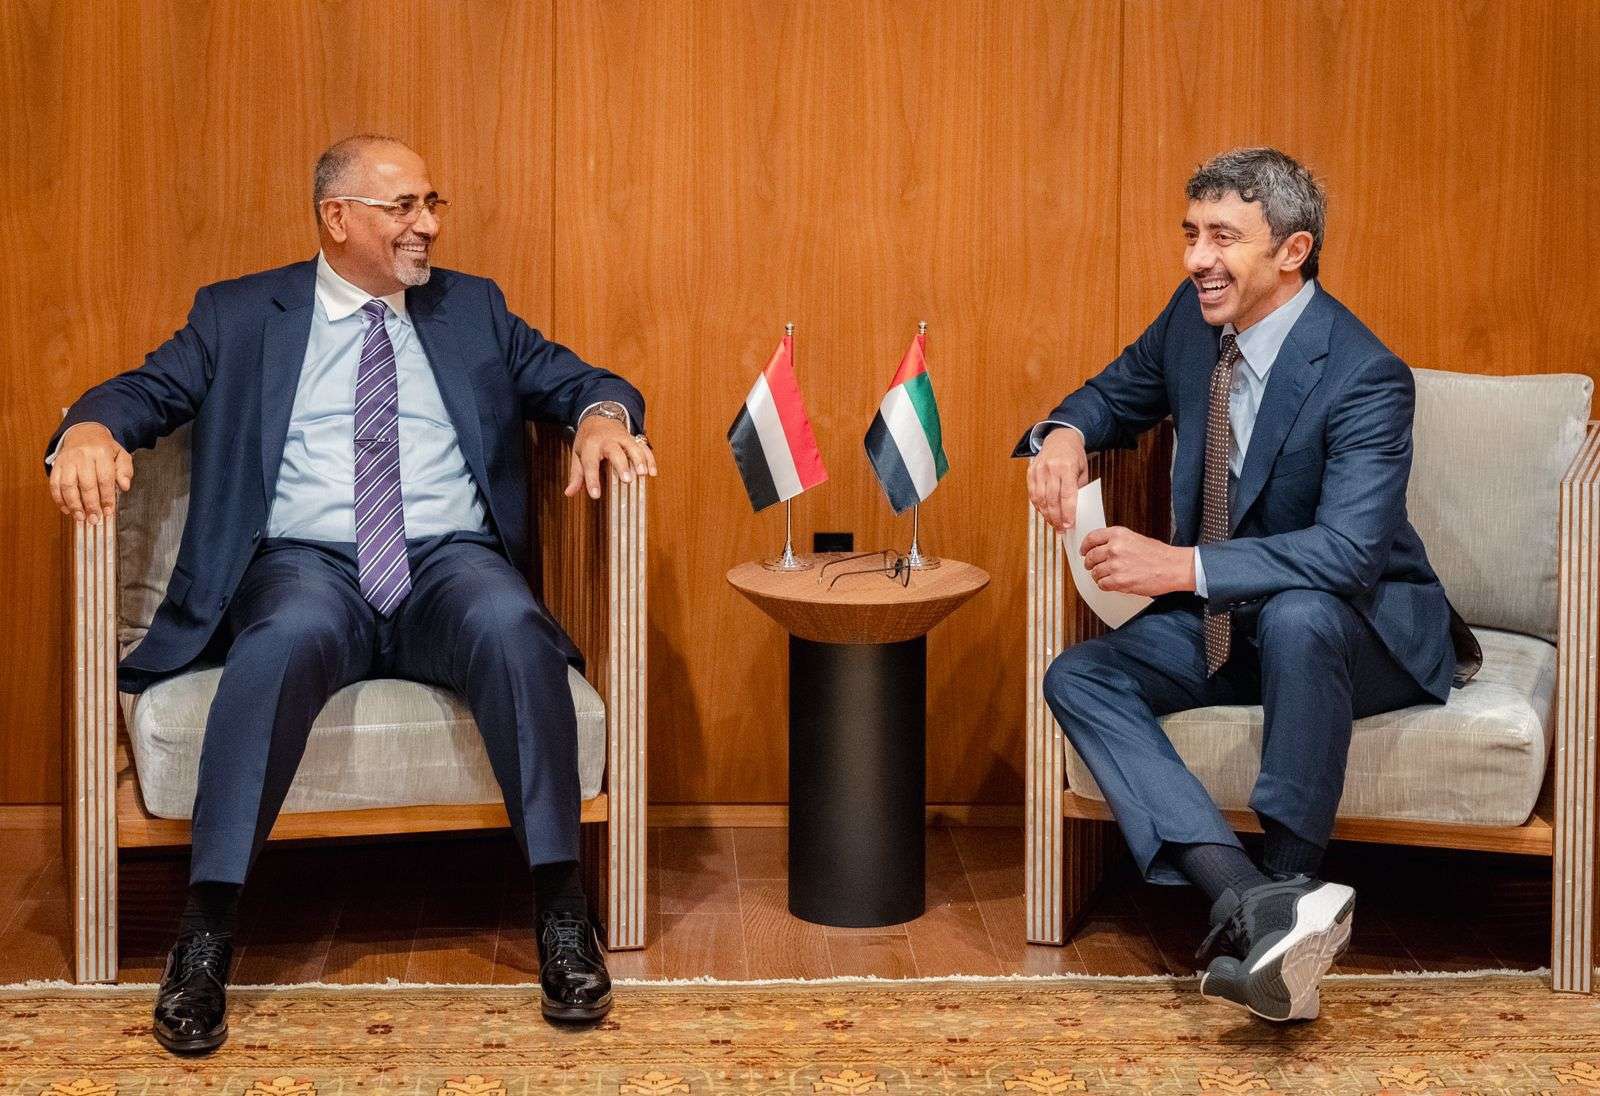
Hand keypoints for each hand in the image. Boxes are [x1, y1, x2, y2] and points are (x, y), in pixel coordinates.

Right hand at [50, 422, 132, 525]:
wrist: (84, 433)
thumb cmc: (104, 448)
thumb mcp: (121, 455)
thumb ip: (125, 470)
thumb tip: (125, 486)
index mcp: (101, 452)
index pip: (105, 479)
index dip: (107, 498)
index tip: (108, 512)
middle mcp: (83, 455)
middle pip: (86, 484)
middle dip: (90, 505)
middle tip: (94, 519)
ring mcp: (67, 460)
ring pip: (68, 485)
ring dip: (73, 504)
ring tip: (80, 518)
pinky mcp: (56, 465)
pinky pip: (54, 484)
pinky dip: (59, 499)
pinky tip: (67, 510)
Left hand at [564, 416, 657, 498]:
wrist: (599, 417)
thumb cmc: (588, 440)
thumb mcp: (578, 454)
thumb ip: (576, 475)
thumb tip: (569, 493)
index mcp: (590, 445)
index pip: (590, 463)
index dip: (592, 480)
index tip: (596, 495)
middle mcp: (607, 440)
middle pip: (615, 451)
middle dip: (621, 465)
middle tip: (627, 480)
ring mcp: (622, 438)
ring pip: (632, 447)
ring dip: (639, 460)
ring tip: (643, 474)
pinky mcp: (633, 438)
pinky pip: (643, 447)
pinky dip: (649, 459)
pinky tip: (652, 472)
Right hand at [1027, 426, 1088, 530]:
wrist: (1060, 438)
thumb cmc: (1074, 455)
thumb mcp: (1083, 469)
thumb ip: (1079, 488)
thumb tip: (1075, 509)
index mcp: (1066, 467)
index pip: (1067, 495)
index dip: (1067, 513)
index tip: (1069, 525)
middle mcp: (1050, 469)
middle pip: (1052, 500)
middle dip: (1057, 518)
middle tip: (1061, 529)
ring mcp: (1038, 470)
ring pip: (1040, 499)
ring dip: (1046, 515)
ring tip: (1054, 523)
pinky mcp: (1031, 472)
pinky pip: (1032, 494)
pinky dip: (1038, 506)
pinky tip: (1045, 512)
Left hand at [1080, 527, 1196, 596]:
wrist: (1173, 567)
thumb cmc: (1159, 555)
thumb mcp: (1136, 539)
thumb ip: (1118, 542)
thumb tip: (1102, 548)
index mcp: (1119, 535)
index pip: (1092, 538)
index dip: (1085, 546)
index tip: (1083, 551)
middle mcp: (1114, 548)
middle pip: (1090, 557)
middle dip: (1090, 564)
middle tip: (1092, 567)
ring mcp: (1115, 565)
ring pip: (1095, 572)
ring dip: (1099, 576)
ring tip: (1108, 577)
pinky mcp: (1119, 580)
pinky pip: (1102, 585)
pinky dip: (1106, 585)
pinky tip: (1113, 583)